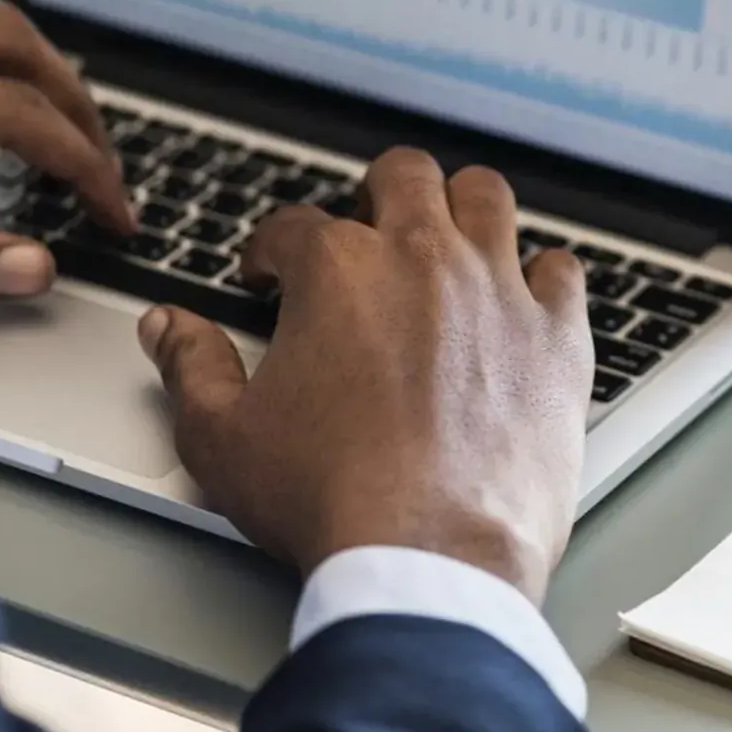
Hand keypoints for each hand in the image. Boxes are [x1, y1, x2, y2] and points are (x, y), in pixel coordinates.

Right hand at [137, 148, 593, 601]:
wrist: (430, 555)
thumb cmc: (329, 499)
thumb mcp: (223, 438)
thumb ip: (191, 368)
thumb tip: (168, 327)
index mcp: (338, 271)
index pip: (294, 226)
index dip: (273, 251)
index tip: (272, 277)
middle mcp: (423, 258)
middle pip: (405, 176)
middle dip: (378, 194)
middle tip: (369, 232)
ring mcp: (499, 290)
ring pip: (487, 197)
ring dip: (463, 208)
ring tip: (449, 238)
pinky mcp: (557, 335)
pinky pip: (563, 270)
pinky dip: (542, 277)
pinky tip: (525, 298)